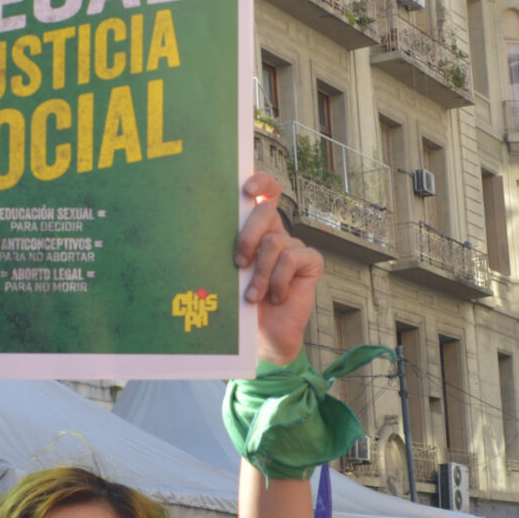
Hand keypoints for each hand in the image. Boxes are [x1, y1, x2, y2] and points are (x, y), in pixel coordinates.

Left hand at [233, 173, 320, 364]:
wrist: (265, 335)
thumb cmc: (241, 303)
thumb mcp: (230, 272)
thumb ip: (230, 249)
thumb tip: (208, 230)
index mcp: (257, 229)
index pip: (265, 192)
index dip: (260, 182)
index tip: (245, 190)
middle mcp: (277, 233)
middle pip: (265, 212)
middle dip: (247, 237)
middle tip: (237, 264)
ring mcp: (295, 247)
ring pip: (274, 241)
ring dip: (260, 272)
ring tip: (252, 296)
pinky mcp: (311, 262)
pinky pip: (292, 259)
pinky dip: (278, 280)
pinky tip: (276, 296)